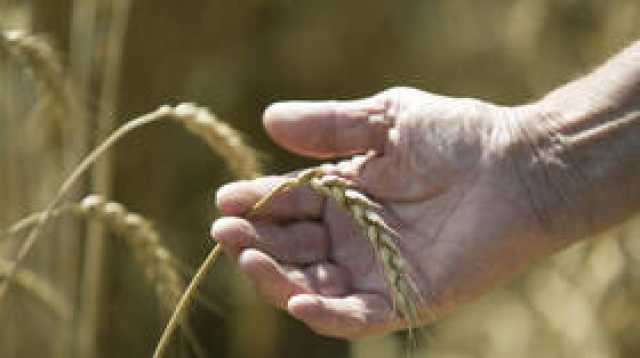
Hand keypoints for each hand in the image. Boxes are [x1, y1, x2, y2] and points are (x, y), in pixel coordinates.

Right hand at [212, 87, 547, 337]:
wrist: (517, 167)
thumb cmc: (457, 136)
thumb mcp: (387, 119)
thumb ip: (330, 125)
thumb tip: (268, 119)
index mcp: (346, 196)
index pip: (289, 205)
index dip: (257, 202)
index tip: (225, 198)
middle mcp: (354, 237)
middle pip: (291, 248)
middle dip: (254, 240)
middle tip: (226, 229)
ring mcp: (376, 271)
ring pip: (312, 286)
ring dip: (276, 277)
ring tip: (247, 255)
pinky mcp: (404, 298)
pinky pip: (356, 316)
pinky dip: (325, 314)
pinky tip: (298, 299)